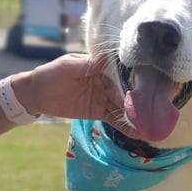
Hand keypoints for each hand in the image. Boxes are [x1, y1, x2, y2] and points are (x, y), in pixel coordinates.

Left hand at [18, 54, 142, 138]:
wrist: (37, 93)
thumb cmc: (51, 74)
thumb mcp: (68, 67)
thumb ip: (88, 65)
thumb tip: (107, 57)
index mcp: (100, 69)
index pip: (120, 76)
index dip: (133, 83)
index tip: (147, 90)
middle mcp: (105, 83)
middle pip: (124, 94)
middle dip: (138, 104)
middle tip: (154, 113)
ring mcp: (103, 99)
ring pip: (122, 109)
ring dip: (135, 118)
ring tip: (150, 127)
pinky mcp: (98, 113)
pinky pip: (114, 120)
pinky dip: (125, 127)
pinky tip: (137, 133)